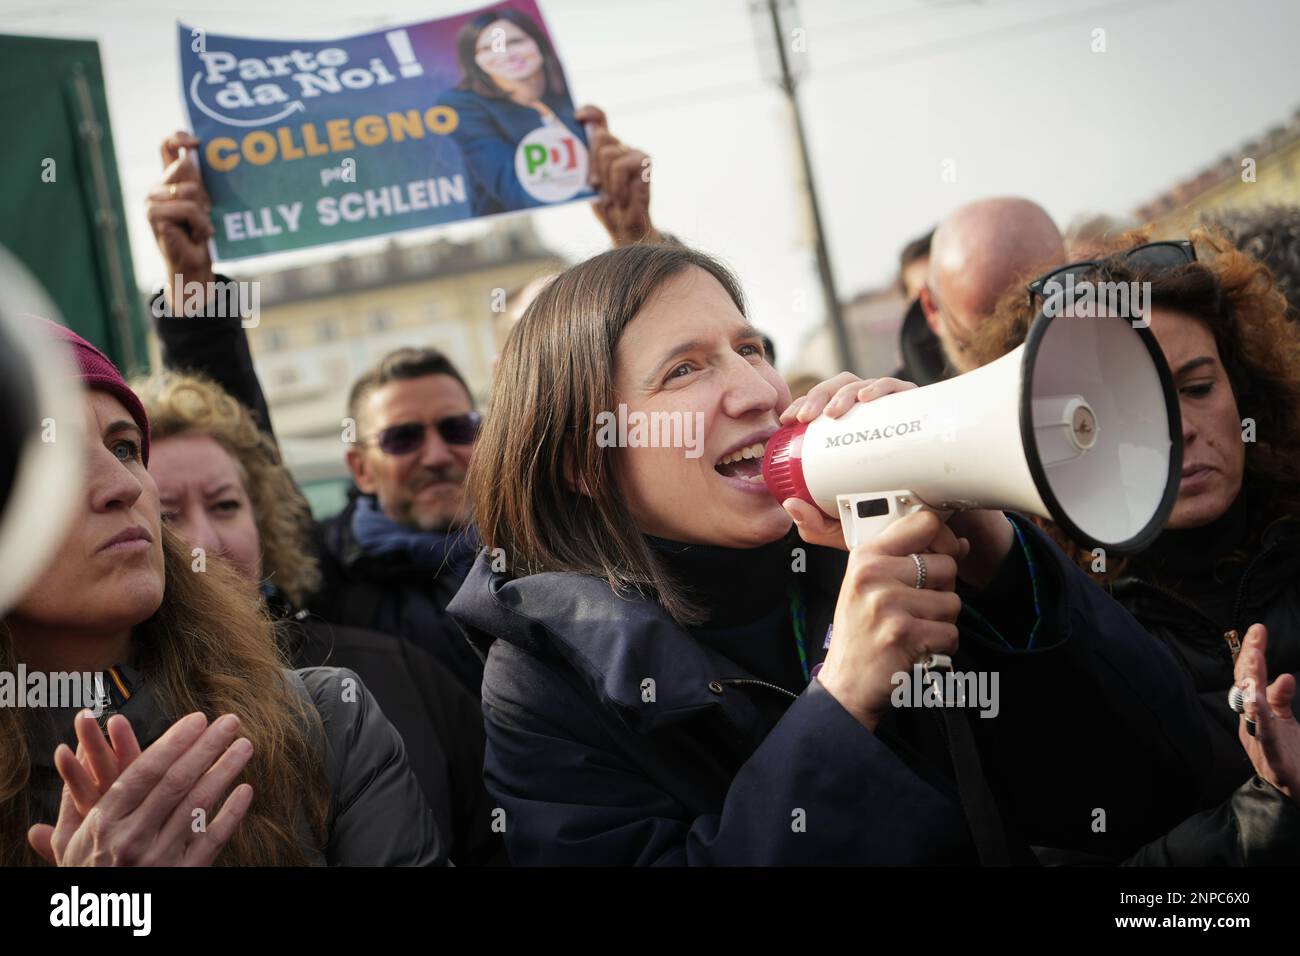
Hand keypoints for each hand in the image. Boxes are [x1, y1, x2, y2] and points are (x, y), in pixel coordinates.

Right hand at [28, 711, 253, 865]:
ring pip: (199, 806)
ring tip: (244, 747)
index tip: (197, 720)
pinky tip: (246, 791)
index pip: (143, 772)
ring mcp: (159, 859)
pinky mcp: (183, 876)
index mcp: (104, 823)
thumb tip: (70, 756)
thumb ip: (73, 800)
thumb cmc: (86, 877)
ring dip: (225, 772)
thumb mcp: (70, 842)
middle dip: (207, 747)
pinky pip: (212, 840)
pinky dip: (232, 814)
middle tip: (231, 722)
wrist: (99, 927)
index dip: (173, 742)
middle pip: (176, 782)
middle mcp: (132, 839)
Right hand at [146, 131, 215, 310]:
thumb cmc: (202, 235)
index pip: (167, 147)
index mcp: (169, 180)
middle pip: (185, 168)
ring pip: (189, 190)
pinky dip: (200, 223)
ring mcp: (151, 200)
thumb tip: (193, 155)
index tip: (196, 143)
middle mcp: (157, 187)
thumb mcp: (204, 203)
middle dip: (203, 191)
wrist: (194, 266)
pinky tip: (199, 235)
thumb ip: (198, 180)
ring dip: (203, 211)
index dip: (179, 138)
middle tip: (205, 213)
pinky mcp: (153, 214)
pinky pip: (186, 208)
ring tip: (201, 227)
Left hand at [577, 105, 656, 246]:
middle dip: (591, 161)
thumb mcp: (587, 184)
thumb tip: (561, 151)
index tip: (577, 118)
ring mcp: (633, 153)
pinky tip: (621, 198)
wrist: (627, 230)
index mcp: (605, 148)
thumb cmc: (607, 207)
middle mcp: (620, 146)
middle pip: (599, 135)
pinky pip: (620, 165)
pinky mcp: (643, 163)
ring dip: (605, 179)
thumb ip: (581, 165)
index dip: (589, 112)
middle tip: (593, 183)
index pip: (599, 117)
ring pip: (607, 152)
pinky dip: (616, 185)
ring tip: (610, 195)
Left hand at [781, 375, 924, 550]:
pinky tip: (866, 397)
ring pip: (861, 386)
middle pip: (837, 390)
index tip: (788, 420)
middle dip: (815, 397)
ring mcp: (892, 411)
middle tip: (805, 418)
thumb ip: (813, 524)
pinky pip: (898, 388)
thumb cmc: (885, 517)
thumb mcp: (842, 525)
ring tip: (832, 412)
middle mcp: (868, 417)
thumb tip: (790, 506)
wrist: (929, 527)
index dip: (802, 406)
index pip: (820, 408)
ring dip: (842, 392)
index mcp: (849, 432)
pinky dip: (880, 387)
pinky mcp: (918, 409)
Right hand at [817, 511, 963, 730]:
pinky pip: (950, 632)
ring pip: (952, 601)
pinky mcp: (904, 634)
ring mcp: (888, 604)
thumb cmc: (861, 634)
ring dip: (941, 621)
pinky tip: (918, 648)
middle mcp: (873, 575)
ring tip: (914, 629)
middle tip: (915, 608)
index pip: (924, 523)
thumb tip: (961, 545)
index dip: (943, 539)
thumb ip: (907, 560)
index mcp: (865, 557)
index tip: (940, 554)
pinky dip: (941, 646)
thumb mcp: (869, 586)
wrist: (846, 684)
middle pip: (946, 565)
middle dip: (941, 591)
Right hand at [1234, 624, 1298, 804]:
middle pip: (1247, 689)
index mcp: (1256, 715)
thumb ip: (1280, 700)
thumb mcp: (1285, 723)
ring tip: (1255, 661)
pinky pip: (1267, 738)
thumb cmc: (1292, 758)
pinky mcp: (1274, 762)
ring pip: (1253, 711)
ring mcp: (1261, 744)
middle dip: (1250, 661)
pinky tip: (1259, 702)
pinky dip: (1261, 720)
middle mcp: (1253, 726)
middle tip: (1256, 636)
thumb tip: (1282, 676)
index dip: (1252, 653)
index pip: (1250, 679)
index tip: (1258, 629)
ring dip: (1252, 685)